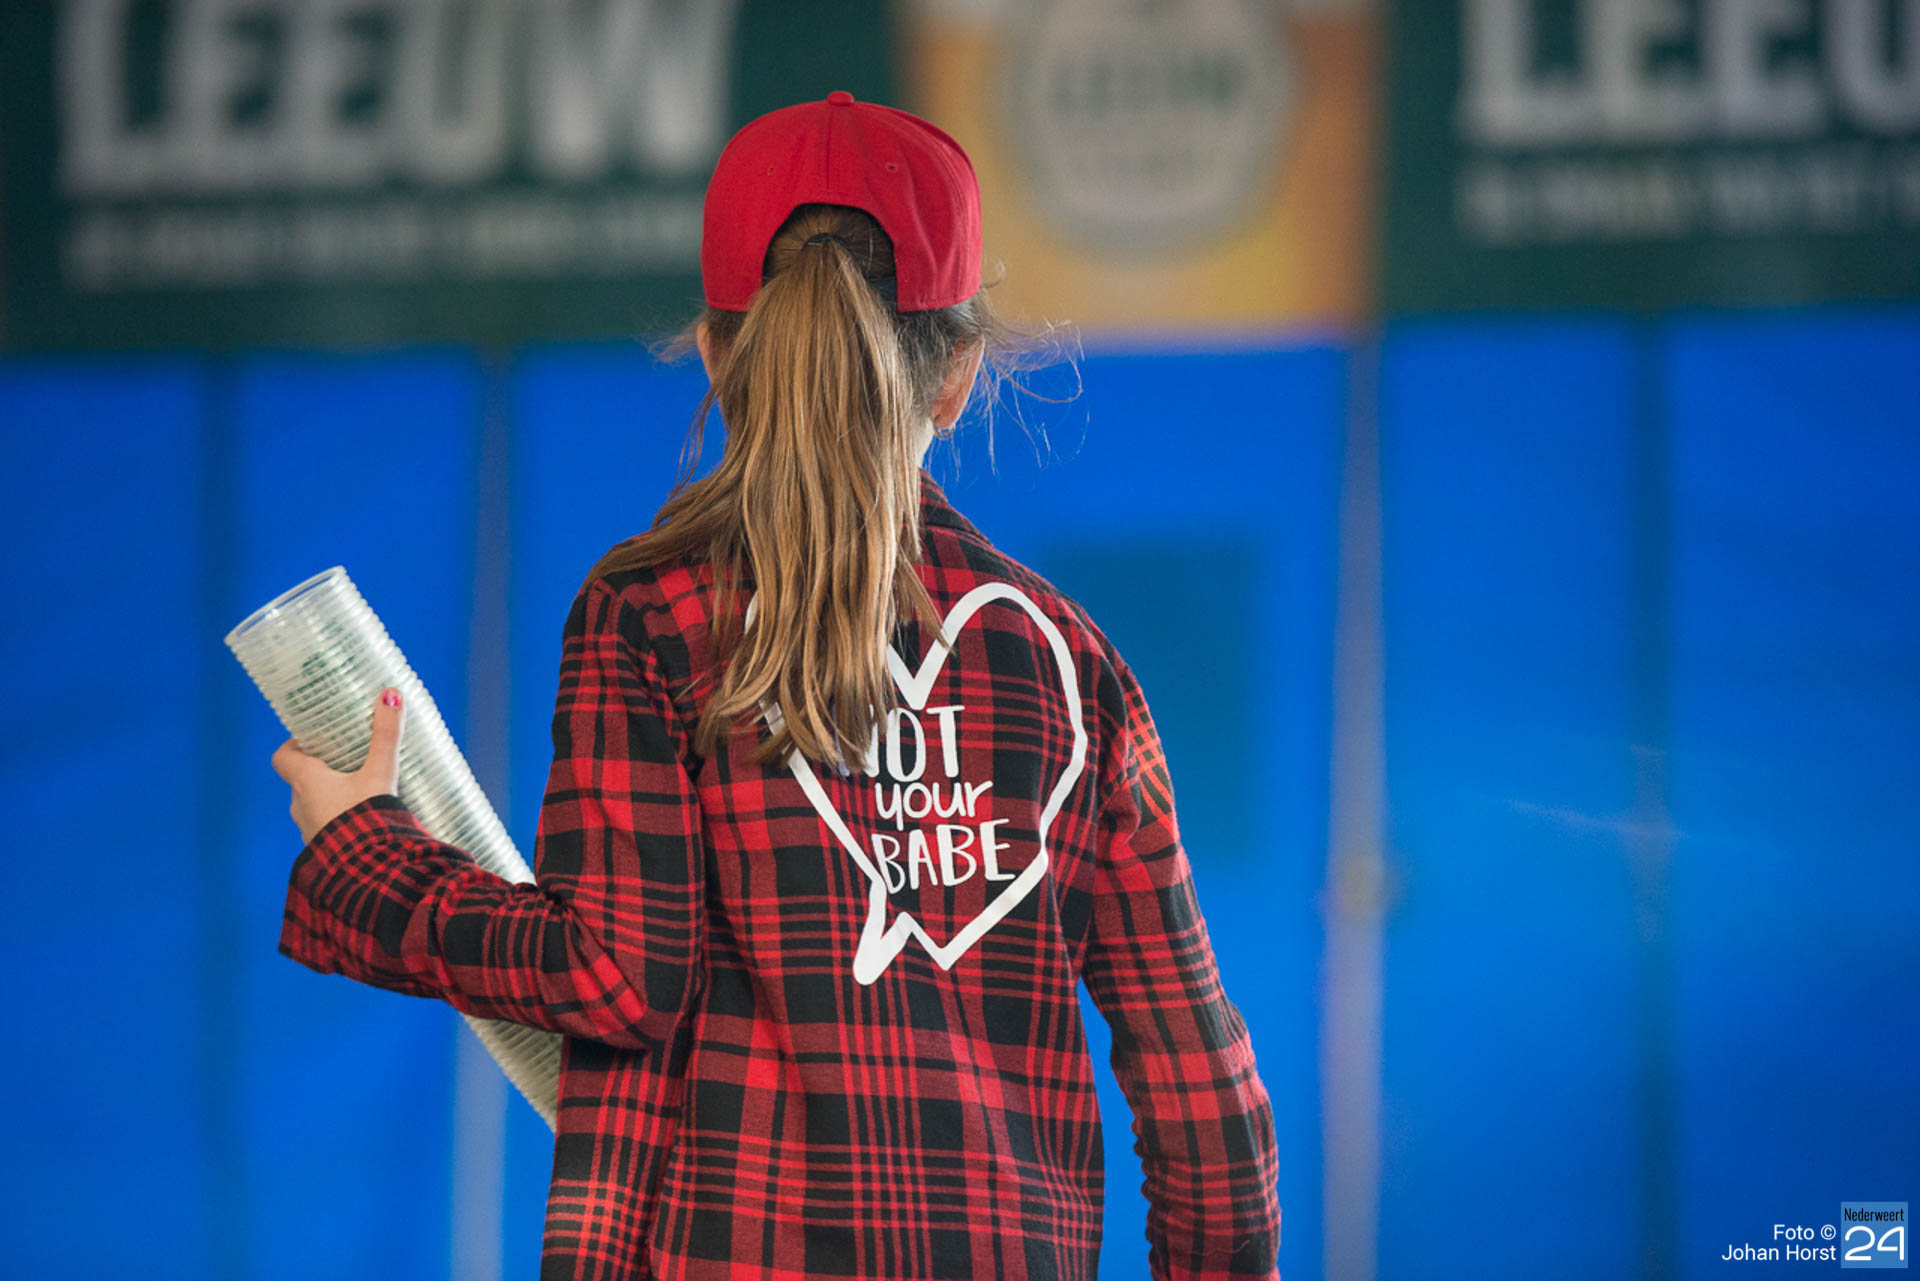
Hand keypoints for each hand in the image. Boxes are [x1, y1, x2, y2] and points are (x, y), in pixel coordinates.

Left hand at [272, 687, 406, 843]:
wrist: (370, 871)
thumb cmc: (369, 817)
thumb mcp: (381, 771)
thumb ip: (386, 734)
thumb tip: (390, 693)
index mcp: (306, 782)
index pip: (282, 757)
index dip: (293, 746)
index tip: (313, 740)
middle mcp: (300, 805)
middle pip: (300, 780)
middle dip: (320, 771)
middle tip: (347, 761)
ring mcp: (309, 831)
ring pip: (313, 806)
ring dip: (329, 798)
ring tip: (360, 792)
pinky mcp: (323, 851)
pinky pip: (325, 829)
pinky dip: (338, 822)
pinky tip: (362, 822)